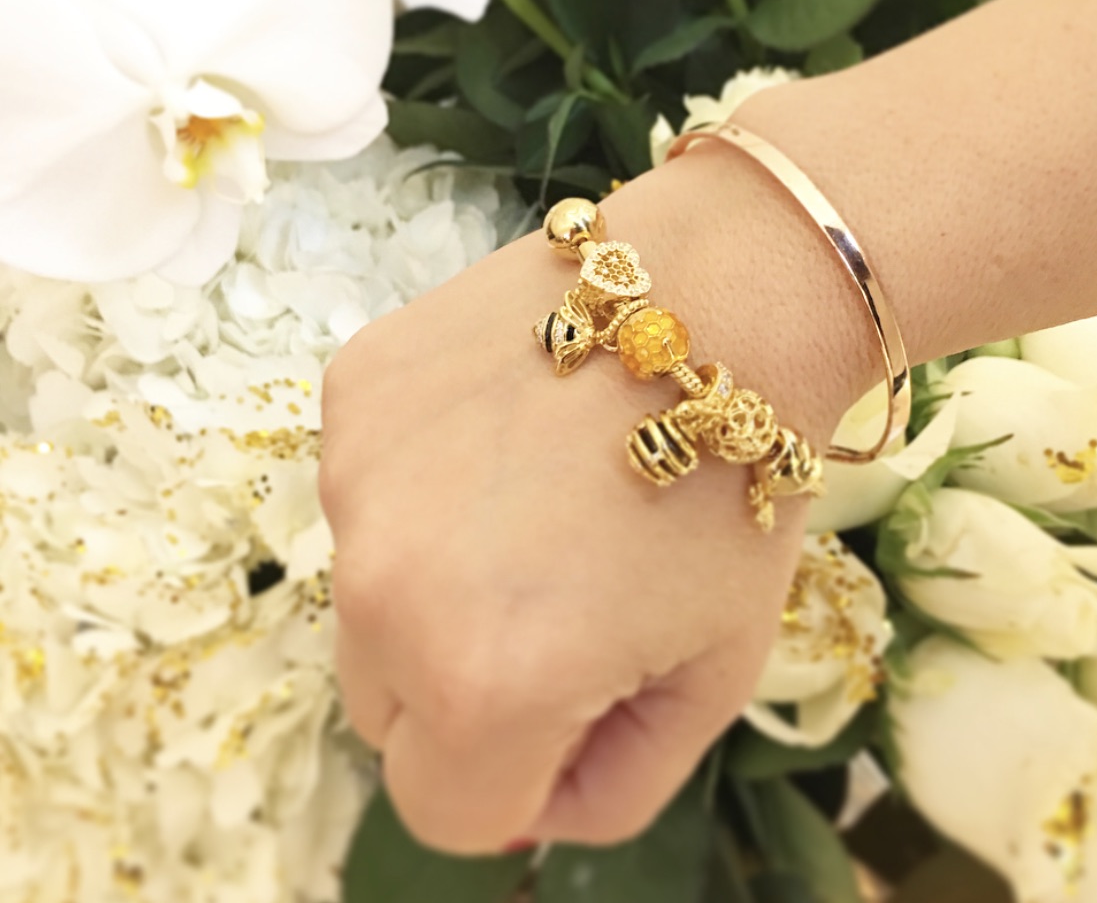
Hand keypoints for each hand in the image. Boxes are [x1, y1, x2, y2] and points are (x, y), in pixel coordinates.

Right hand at [320, 138, 858, 852]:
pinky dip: (422, 485)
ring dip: (435, 582)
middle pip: (389, 712)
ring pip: (367, 598)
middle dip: (468, 690)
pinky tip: (508, 429)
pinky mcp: (350, 393)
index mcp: (484, 683)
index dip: (523, 776)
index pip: (447, 810)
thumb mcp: (710, 678)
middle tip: (562, 598)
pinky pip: (368, 492)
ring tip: (539, 497)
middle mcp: (384, 590)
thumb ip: (612, 788)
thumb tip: (525, 812)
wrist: (722, 292)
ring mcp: (354, 478)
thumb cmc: (737, 487)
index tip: (581, 703)